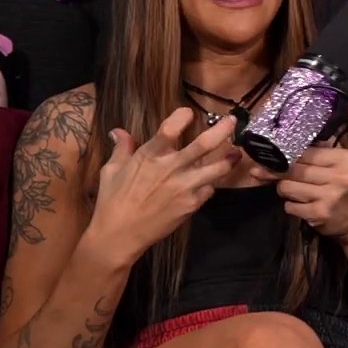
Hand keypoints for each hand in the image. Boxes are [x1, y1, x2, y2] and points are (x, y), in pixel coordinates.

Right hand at [86, 108, 236, 264]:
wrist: (119, 235)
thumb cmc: (112, 201)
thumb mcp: (112, 170)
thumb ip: (122, 148)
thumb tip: (119, 131)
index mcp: (150, 155)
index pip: (171, 128)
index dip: (183, 116)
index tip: (188, 112)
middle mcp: (171, 168)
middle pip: (204, 145)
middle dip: (222, 130)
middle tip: (233, 121)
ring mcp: (185, 187)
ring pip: (216, 169)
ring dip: (229, 159)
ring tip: (236, 153)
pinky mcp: (191, 204)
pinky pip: (209, 189)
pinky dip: (211, 184)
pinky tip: (211, 181)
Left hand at [263, 146, 347, 239]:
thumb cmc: (343, 188)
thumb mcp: (339, 166)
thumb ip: (320, 151)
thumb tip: (288, 139)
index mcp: (344, 159)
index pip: (306, 152)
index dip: (284, 155)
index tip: (266, 157)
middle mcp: (340, 176)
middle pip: (294, 170)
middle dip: (275, 172)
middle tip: (259, 172)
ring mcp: (330, 196)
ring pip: (288, 188)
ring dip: (284, 191)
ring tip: (293, 192)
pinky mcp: (320, 213)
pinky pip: (290, 206)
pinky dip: (291, 206)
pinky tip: (301, 207)